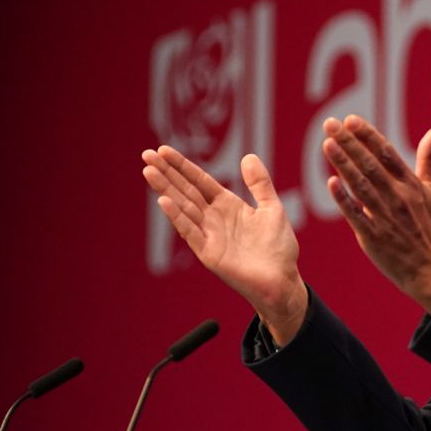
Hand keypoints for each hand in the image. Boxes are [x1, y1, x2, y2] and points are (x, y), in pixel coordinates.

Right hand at [141, 146, 306, 344]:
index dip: (182, 166)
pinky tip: (164, 201)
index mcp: (227, 206)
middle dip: (167, 173)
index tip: (163, 150)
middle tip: (147, 154)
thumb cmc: (278, 248)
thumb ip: (260, 184)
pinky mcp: (209, 254)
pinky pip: (191, 232)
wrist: (283, 280)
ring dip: (166, 189)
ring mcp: (209, 235)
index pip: (200, 181)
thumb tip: (248, 156)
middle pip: (186, 190)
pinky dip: (178, 217)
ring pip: (183, 207)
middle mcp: (214, 218)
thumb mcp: (271, 208)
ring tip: (149, 171)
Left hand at [322, 115, 430, 313]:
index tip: (351, 119)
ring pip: (361, 186)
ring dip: (344, 164)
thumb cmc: (429, 227)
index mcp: (412, 185)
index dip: (368, 136)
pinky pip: (357, 215)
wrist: (430, 268)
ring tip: (327, 144)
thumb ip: (428, 160)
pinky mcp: (374, 236)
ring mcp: (386, 217)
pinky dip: (344, 199)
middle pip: (371, 165)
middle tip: (330, 123)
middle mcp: (399, 198)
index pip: (387, 154)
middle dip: (350, 143)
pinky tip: (331, 183)